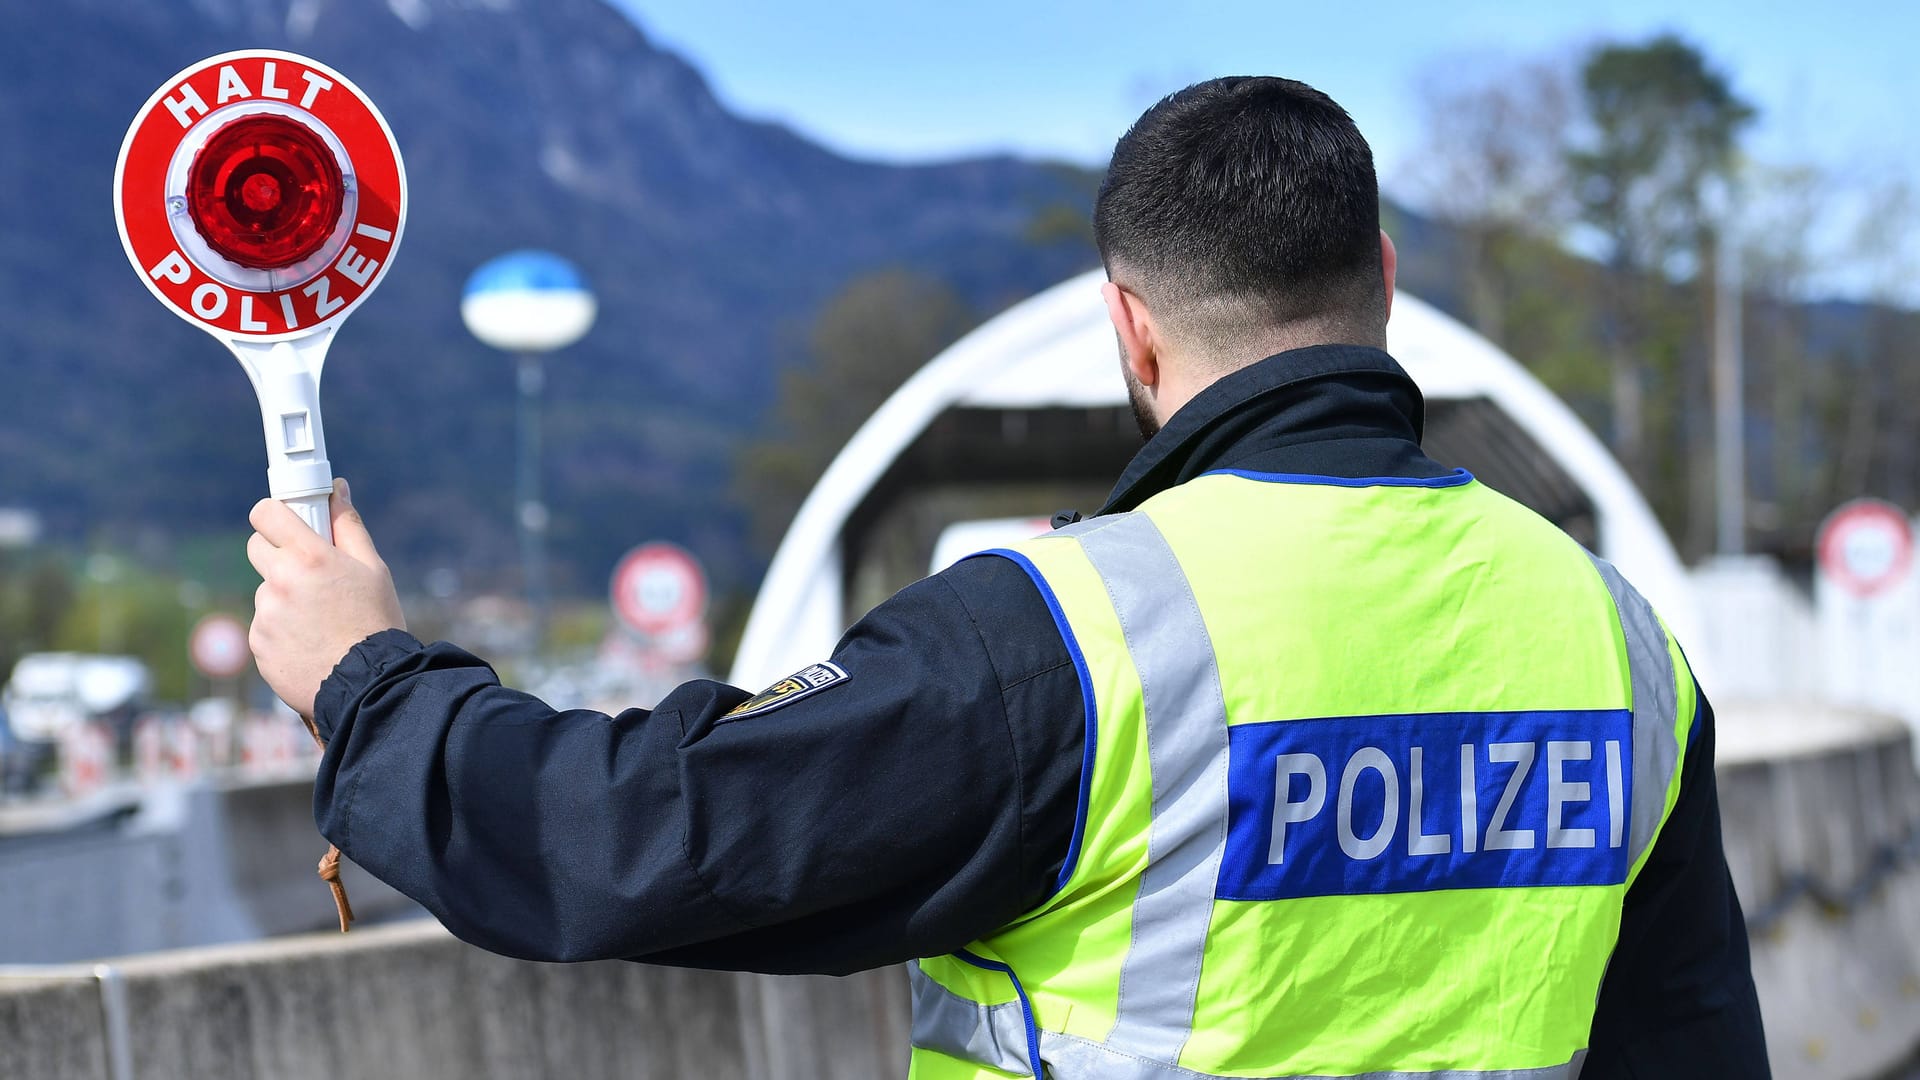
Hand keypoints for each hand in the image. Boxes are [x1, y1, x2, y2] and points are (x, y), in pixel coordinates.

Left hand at [248, 478, 405, 718]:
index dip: (274, 514)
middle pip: (257, 548)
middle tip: (309, 573)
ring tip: (318, 620)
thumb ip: (348, 526)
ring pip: (265, 591)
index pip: (265, 513)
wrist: (367, 683)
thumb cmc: (375, 622)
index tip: (285, 522)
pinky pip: (263, 625)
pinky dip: (280, 629)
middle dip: (278, 554)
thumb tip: (337, 490)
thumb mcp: (372, 569)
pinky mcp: (257, 643)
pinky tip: (308, 642)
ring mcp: (264, 614)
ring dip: (283, 598)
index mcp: (308, 557)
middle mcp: (280, 581)